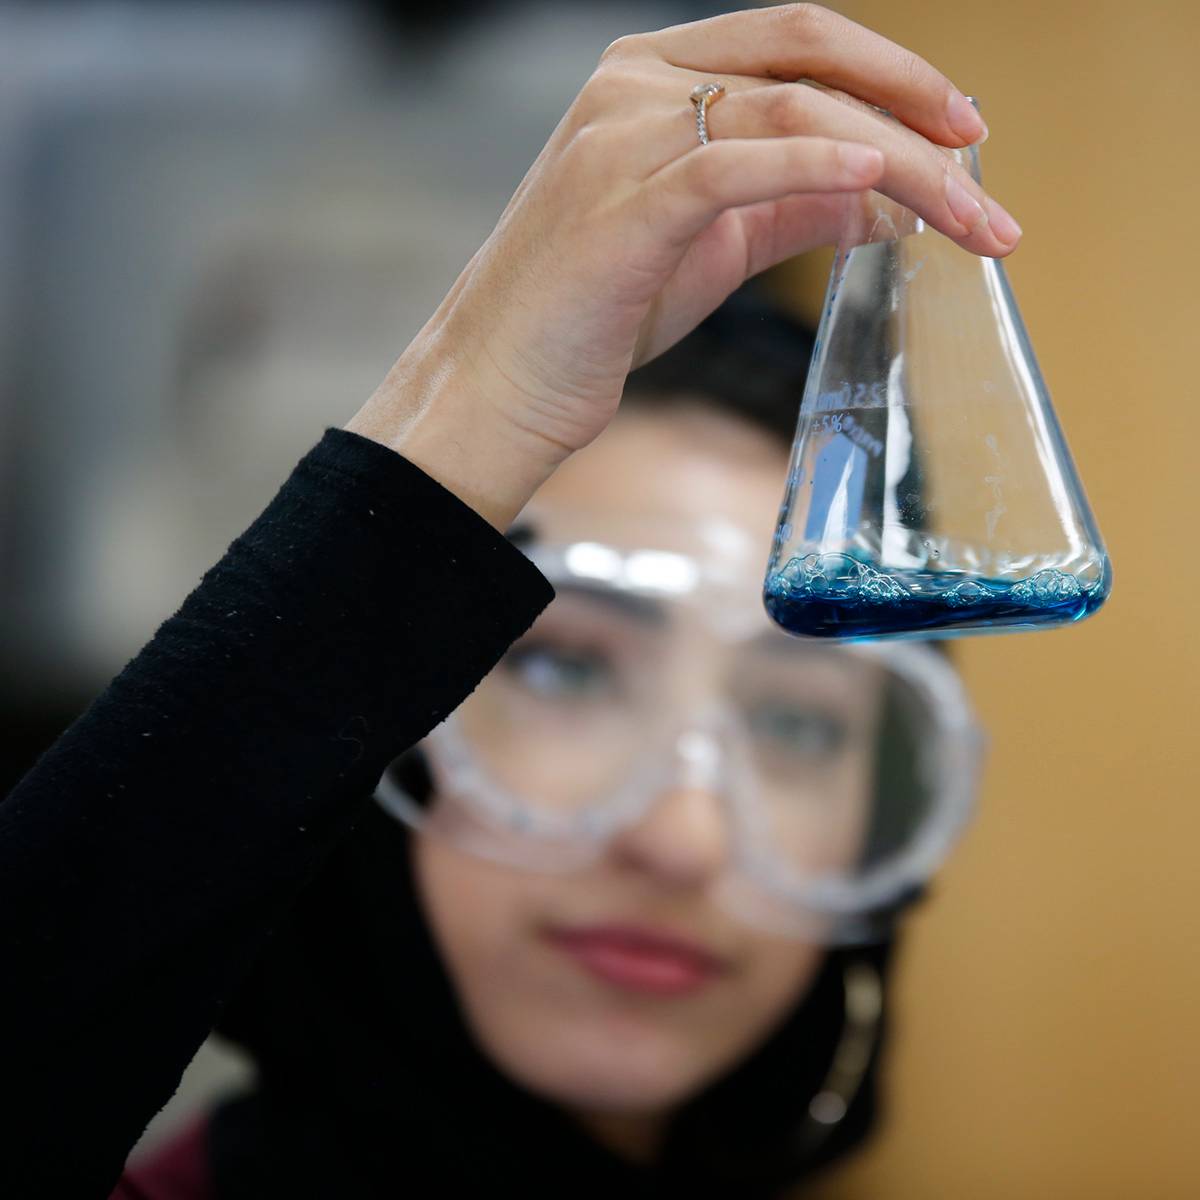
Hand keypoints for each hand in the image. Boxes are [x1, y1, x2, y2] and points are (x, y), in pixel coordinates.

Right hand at [348, 4, 1017, 528]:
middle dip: (917, 106)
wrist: (496, 385)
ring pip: (791, 111)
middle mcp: (632, 87)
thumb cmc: (590, 317)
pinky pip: (735, 164)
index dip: (892, 72)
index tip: (962, 130)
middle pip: (808, 60)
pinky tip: (878, 187)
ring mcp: (621, 138)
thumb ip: (786, 204)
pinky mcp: (620, 208)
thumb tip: (883, 195)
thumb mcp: (706, 246)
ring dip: (898, 159)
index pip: (796, 42)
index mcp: (649, 79)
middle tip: (984, 173)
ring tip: (964, 215)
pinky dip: (817, 167)